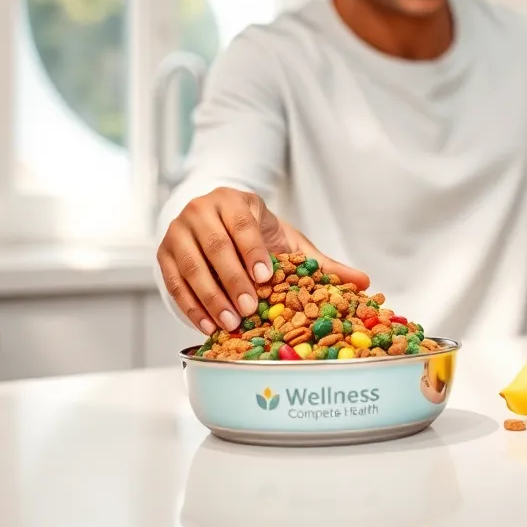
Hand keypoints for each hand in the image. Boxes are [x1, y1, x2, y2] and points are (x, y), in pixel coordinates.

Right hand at [157, 187, 368, 333]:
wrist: (217, 222)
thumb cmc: (257, 234)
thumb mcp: (288, 242)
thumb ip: (321, 263)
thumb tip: (364, 282)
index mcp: (234, 201)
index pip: (242, 223)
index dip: (253, 250)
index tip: (266, 277)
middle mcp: (201, 210)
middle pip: (214, 245)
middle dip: (232, 279)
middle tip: (248, 308)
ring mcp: (177, 231)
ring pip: (190, 265)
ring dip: (209, 297)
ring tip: (229, 323)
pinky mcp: (162, 254)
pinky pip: (173, 282)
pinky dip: (190, 306)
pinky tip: (207, 326)